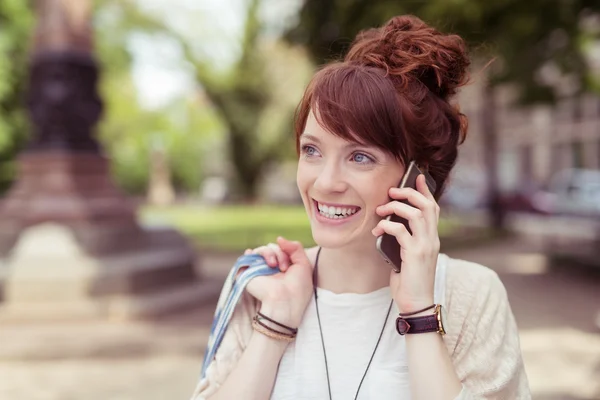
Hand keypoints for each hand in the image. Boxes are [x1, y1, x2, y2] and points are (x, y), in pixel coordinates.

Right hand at [243, 237, 313, 326]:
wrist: (285, 301)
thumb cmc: (298, 288)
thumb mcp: (304, 264)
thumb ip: (295, 247)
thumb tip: (279, 238)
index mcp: (283, 267)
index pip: (282, 249)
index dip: (287, 251)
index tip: (290, 266)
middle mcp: (271, 269)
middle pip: (273, 247)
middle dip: (280, 253)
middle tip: (284, 268)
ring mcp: (259, 270)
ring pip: (262, 249)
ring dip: (270, 253)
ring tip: (273, 265)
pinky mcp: (248, 272)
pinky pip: (248, 255)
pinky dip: (255, 253)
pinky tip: (262, 262)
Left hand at [372, 174, 439, 312]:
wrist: (416, 303)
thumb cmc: (410, 280)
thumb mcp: (408, 255)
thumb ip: (406, 239)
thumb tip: (390, 224)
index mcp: (432, 238)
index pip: (433, 208)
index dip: (425, 190)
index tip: (416, 176)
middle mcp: (432, 239)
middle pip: (426, 205)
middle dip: (408, 193)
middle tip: (392, 192)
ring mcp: (425, 246)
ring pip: (415, 214)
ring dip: (395, 208)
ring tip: (380, 211)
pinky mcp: (415, 254)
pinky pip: (401, 231)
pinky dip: (387, 226)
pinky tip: (378, 230)